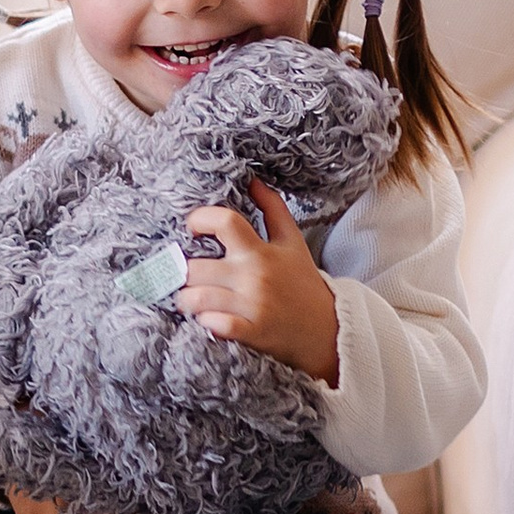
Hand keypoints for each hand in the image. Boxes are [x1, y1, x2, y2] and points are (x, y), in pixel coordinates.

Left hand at [176, 180, 340, 385]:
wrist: (328, 328)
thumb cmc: (303, 282)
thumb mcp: (292, 241)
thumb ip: (273, 209)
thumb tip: (253, 181)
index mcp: (261, 251)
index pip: (225, 222)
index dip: (199, 219)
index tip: (192, 227)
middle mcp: (254, 276)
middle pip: (196, 267)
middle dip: (185, 271)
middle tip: (188, 274)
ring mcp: (251, 306)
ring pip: (196, 297)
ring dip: (188, 299)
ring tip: (193, 298)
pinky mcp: (250, 333)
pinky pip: (211, 325)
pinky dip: (204, 321)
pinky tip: (208, 319)